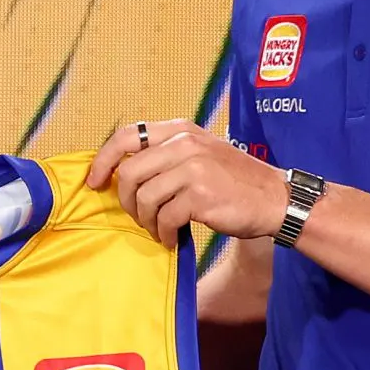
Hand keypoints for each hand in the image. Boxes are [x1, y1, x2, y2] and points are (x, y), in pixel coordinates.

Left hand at [88, 118, 289, 243]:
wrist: (275, 199)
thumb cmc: (235, 181)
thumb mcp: (202, 152)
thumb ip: (167, 154)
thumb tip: (122, 170)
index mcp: (181, 131)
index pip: (126, 135)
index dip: (103, 160)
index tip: (94, 182)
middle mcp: (185, 145)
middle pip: (129, 172)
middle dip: (125, 201)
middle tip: (137, 216)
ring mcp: (193, 169)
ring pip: (143, 198)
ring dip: (145, 221)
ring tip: (158, 229)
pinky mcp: (200, 196)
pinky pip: (163, 218)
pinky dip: (162, 233)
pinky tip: (171, 238)